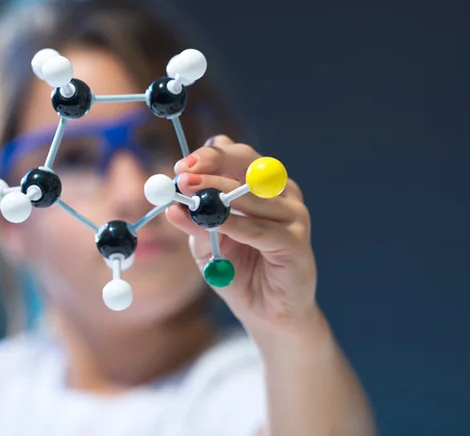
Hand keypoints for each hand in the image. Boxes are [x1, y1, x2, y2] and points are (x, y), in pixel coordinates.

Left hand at [166, 135, 317, 332]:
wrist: (267, 314)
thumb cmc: (240, 273)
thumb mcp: (207, 246)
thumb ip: (195, 225)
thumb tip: (171, 208)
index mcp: (260, 185)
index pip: (236, 156)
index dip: (209, 156)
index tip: (180, 166)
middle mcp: (281, 193)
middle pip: (248, 165)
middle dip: (213, 166)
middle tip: (183, 175)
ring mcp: (293, 215)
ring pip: (253, 195)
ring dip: (219, 192)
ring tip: (191, 193)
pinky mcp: (297, 242)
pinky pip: (261, 229)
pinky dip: (236, 223)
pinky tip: (215, 221)